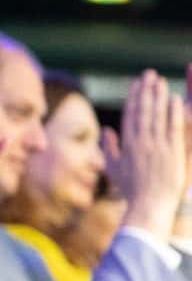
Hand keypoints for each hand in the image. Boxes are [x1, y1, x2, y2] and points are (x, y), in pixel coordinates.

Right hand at [105, 70, 186, 236]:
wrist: (148, 205)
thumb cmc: (131, 190)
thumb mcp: (114, 169)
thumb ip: (110, 148)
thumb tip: (107, 130)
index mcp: (127, 145)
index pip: (130, 115)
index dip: (133, 97)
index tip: (136, 84)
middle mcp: (140, 142)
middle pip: (143, 111)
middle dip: (146, 91)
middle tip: (149, 74)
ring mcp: (156, 146)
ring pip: (157, 115)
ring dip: (158, 96)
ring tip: (161, 81)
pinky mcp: (172, 152)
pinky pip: (172, 127)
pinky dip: (172, 112)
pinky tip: (174, 99)